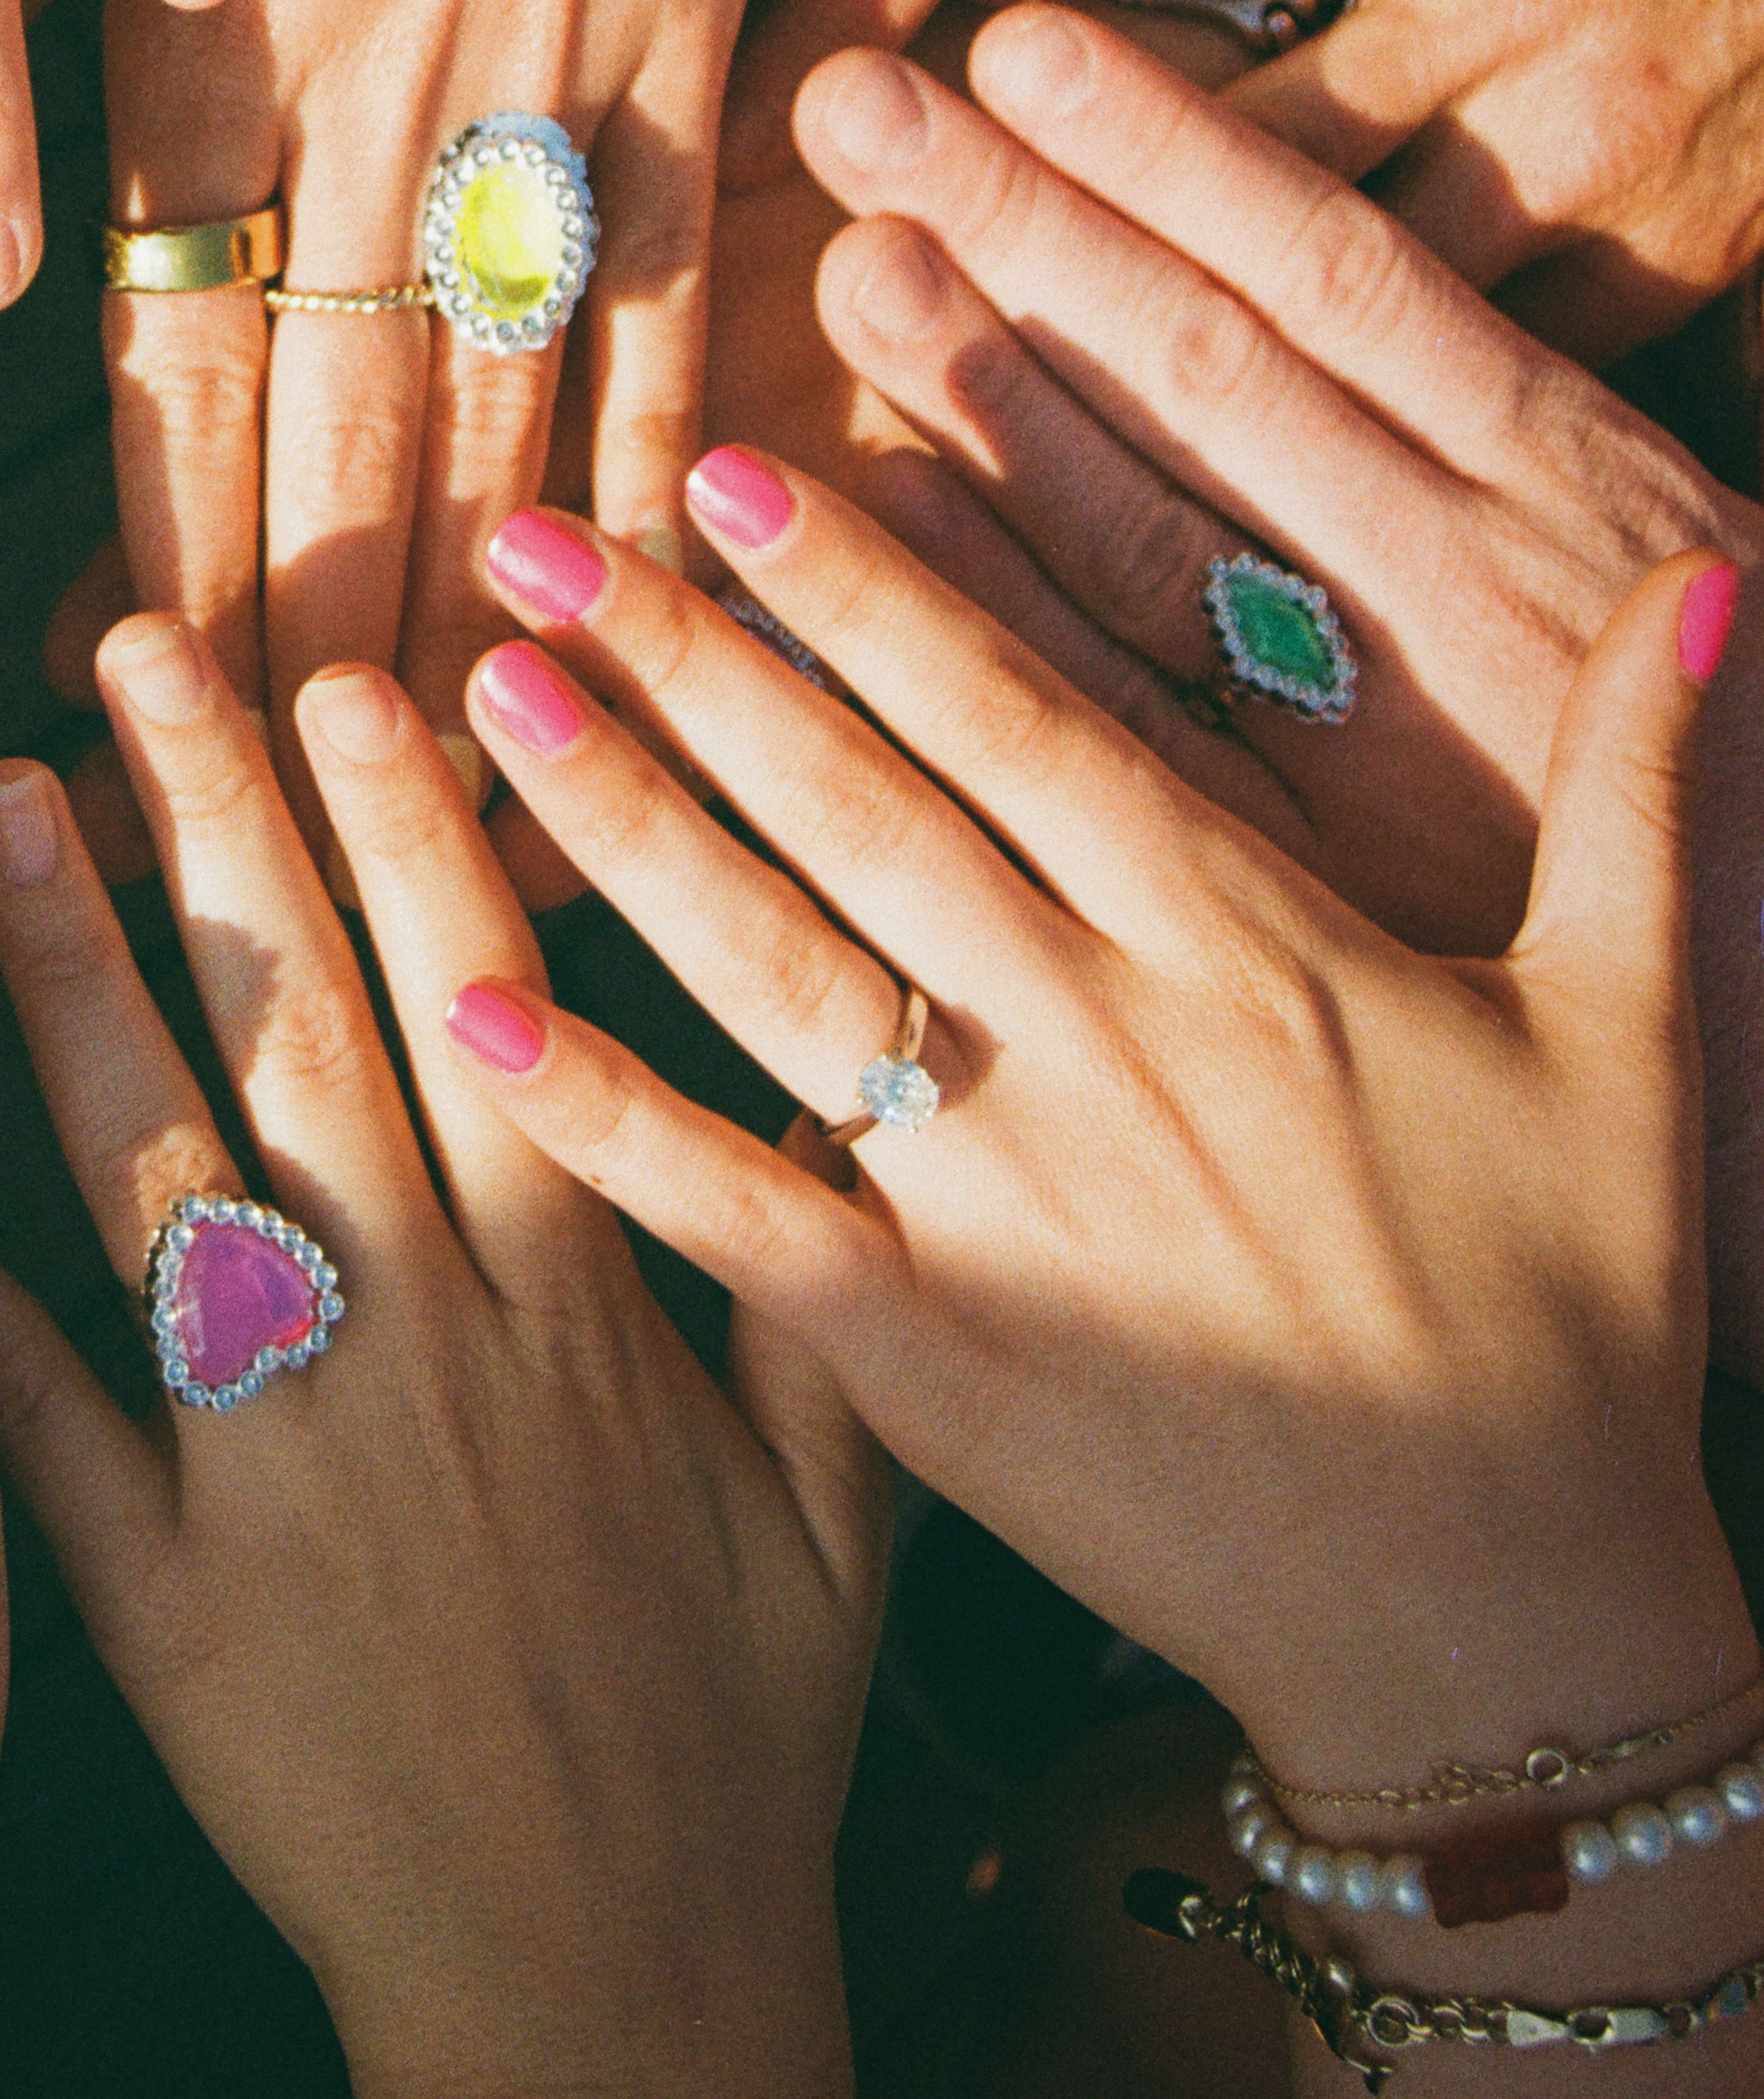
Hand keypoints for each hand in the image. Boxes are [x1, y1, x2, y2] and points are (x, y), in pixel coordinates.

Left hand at [0, 614, 880, 2098]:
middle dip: (222, 817)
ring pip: (157, 1157)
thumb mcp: (845, 1505)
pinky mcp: (160, 1590)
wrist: (608, 2012)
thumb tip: (846, 1074)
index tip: (348, 670)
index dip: (411, 827)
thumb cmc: (731, 1751)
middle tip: (135, 640)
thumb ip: (822, 1274)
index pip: (484, 1001)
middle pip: (306, 1027)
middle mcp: (418, 1343)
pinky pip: (39, 1404)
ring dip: (70, 964)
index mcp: (576, 1304)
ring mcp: (274, 1459)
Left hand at [101, 0, 751, 799]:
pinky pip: (667, 309)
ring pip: (491, 428)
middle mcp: (363, 112)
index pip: (158, 385)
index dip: (143, 572)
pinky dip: (648, 478)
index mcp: (199, 52)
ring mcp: (547, 99)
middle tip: (262, 855)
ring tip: (434, 822)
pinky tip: (633, 620)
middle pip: (322, 456)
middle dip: (288, 676)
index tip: (110, 729)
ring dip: (463, 632)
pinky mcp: (686, 57)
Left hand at [451, 465, 1750, 1803]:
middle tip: (538, 533)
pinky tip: (460, 1010)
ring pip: (775, 966)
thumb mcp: (1638, 1030)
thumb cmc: (1571, 1316)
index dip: (871, 589)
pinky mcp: (924, 1353)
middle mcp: (1100, 1044)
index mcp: (1242, 947)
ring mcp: (1000, 1200)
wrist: (1507, 1629)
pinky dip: (597, 1107)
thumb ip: (1636, 788)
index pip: (1019, 721)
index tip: (736, 469)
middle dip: (693, 660)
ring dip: (621, 824)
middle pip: (858, 809)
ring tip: (481, 694)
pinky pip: (732, 1207)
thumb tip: (1719, 583)